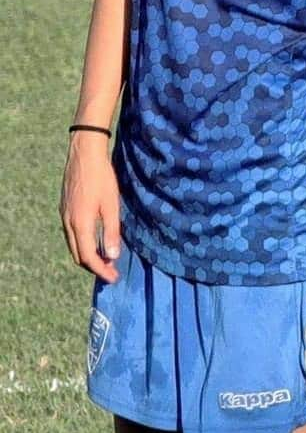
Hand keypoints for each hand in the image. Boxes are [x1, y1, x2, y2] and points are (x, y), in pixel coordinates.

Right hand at [59, 132, 121, 282]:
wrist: (84, 155)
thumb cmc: (102, 178)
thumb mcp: (111, 205)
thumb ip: (111, 231)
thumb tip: (112, 256)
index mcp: (80, 224)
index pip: (88, 257)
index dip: (101, 270)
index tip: (113, 278)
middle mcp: (68, 223)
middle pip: (78, 254)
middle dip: (94, 266)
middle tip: (111, 271)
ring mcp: (64, 216)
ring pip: (73, 245)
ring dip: (87, 255)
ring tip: (105, 259)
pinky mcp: (65, 209)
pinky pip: (72, 234)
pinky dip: (83, 243)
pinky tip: (95, 240)